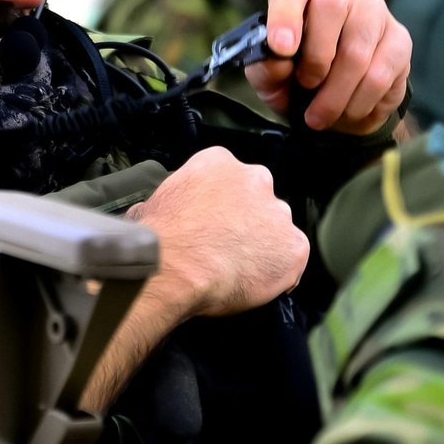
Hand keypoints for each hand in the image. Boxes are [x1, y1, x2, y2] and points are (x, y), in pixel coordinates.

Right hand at [81, 146, 307, 410]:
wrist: (173, 267)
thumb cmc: (158, 236)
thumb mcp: (152, 204)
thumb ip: (170, 201)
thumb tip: (149, 214)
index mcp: (219, 161)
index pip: (228, 176)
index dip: (220, 201)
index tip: (211, 220)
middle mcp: (256, 179)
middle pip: (258, 197)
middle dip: (247, 217)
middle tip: (226, 243)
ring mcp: (279, 213)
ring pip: (277, 227)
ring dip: (264, 242)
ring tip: (240, 267)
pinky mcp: (294, 246)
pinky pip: (292, 258)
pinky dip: (280, 271)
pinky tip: (256, 282)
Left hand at [246, 0, 410, 134]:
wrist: (336, 104)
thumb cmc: (295, 78)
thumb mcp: (270, 77)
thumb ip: (267, 66)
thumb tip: (277, 58)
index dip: (285, 13)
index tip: (281, 48)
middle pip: (331, 5)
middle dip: (316, 56)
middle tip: (306, 86)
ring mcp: (374, 11)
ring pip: (357, 49)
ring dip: (335, 93)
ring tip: (321, 115)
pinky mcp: (400, 39)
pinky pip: (380, 74)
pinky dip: (359, 102)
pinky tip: (348, 111)